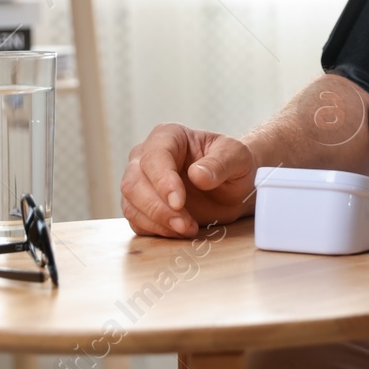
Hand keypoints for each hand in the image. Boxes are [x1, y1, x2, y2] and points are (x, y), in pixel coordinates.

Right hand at [120, 123, 256, 237]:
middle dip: (158, 208)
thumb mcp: (238, 157)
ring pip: (130, 204)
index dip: (163, 182)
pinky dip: (155, 230)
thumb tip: (197, 175)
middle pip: (133, 183)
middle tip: (186, 224)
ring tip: (188, 229)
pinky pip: (136, 220)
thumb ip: (221, 163)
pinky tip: (179, 232)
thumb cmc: (232, 164)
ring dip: (157, 222)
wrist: (231, 186)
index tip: (179, 202)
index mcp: (168, 136)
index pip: (154, 158)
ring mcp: (140, 181)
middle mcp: (146, 156)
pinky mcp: (140, 205)